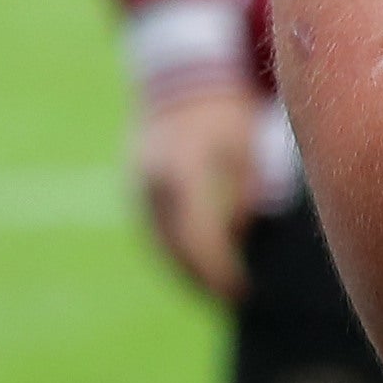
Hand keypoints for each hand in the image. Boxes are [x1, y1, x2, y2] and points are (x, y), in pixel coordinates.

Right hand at [136, 80, 261, 300]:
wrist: (180, 82)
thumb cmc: (225, 115)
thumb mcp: (248, 148)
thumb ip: (248, 192)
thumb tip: (243, 235)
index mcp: (181, 167)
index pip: (198, 233)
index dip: (218, 267)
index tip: (241, 290)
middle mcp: (151, 179)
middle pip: (172, 245)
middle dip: (200, 277)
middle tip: (231, 300)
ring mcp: (136, 184)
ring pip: (157, 241)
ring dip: (183, 270)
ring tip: (214, 294)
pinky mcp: (134, 188)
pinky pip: (152, 230)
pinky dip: (172, 252)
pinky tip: (194, 270)